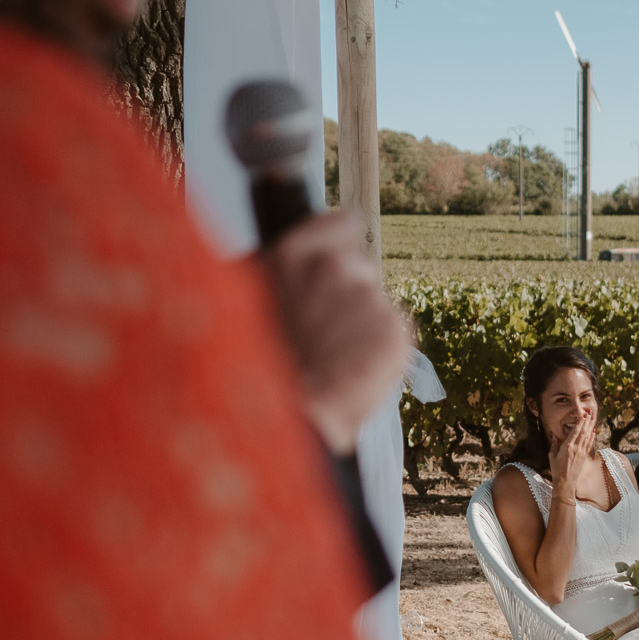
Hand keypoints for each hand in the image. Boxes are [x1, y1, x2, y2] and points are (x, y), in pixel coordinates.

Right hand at [260, 212, 410, 455]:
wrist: (288, 417)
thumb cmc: (254, 362)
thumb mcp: (243, 299)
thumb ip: (273, 263)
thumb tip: (278, 222)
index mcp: (292, 253)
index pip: (343, 223)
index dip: (336, 248)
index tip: (325, 274)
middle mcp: (334, 268)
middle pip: (360, 269)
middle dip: (346, 294)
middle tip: (318, 333)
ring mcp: (368, 299)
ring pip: (374, 304)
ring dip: (360, 325)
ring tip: (330, 358)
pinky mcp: (395, 331)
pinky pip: (392, 332)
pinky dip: (378, 350)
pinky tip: (350, 370)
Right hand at [548, 409, 597, 493]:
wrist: (566, 482)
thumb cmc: (556, 469)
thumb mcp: (552, 456)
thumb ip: (553, 444)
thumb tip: (552, 433)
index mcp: (567, 447)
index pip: (575, 431)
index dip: (580, 422)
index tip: (582, 415)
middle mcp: (575, 448)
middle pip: (583, 432)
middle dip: (586, 422)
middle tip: (589, 413)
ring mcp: (581, 452)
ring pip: (587, 437)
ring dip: (590, 427)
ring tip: (592, 418)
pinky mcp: (584, 456)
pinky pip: (589, 444)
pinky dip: (592, 437)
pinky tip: (594, 431)